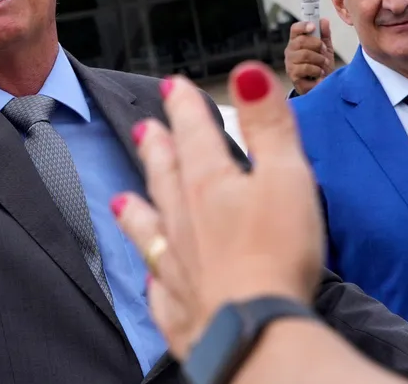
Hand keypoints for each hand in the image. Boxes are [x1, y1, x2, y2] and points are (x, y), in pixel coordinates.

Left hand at [112, 64, 323, 358]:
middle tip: (144, 132)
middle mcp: (184, 221)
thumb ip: (268, 124)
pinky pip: (159, 291)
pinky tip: (151, 280)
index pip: (193, 134)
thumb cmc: (276, 256)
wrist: (254, 333)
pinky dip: (153, 280)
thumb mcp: (285, 175)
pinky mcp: (181, 311)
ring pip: (151, 230)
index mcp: (209, 184)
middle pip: (165, 177)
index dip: (184, 107)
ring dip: (138, 211)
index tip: (172, 87)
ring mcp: (177, 267)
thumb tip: (248, 73)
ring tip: (122, 200)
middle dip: (157, 151)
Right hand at [284, 19, 333, 95]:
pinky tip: (319, 74)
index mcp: (297, 42)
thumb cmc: (321, 66)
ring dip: (319, 59)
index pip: (295, 29)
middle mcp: (290, 52)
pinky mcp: (293, 76)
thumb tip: (324, 21)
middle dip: (317, 45)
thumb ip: (324, 36)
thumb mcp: (325, 49)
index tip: (313, 26)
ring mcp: (290, 64)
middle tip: (324, 52)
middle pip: (301, 41)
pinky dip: (317, 70)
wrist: (321, 87)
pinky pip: (306, 68)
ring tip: (324, 65)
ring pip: (305, 55)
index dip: (303, 26)